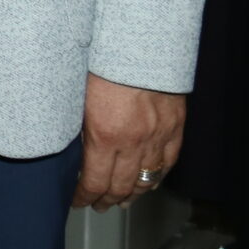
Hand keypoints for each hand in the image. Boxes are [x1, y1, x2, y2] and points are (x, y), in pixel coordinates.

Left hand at [73, 75, 185, 210]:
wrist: (138, 42)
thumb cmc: (101, 62)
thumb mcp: (78, 96)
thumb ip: (79, 127)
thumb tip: (73, 151)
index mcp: (104, 135)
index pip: (94, 181)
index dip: (83, 196)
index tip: (76, 200)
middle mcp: (133, 141)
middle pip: (120, 186)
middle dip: (106, 200)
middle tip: (98, 205)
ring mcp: (157, 136)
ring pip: (147, 179)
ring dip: (132, 194)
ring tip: (121, 201)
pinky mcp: (175, 127)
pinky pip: (168, 162)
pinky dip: (158, 177)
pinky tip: (149, 183)